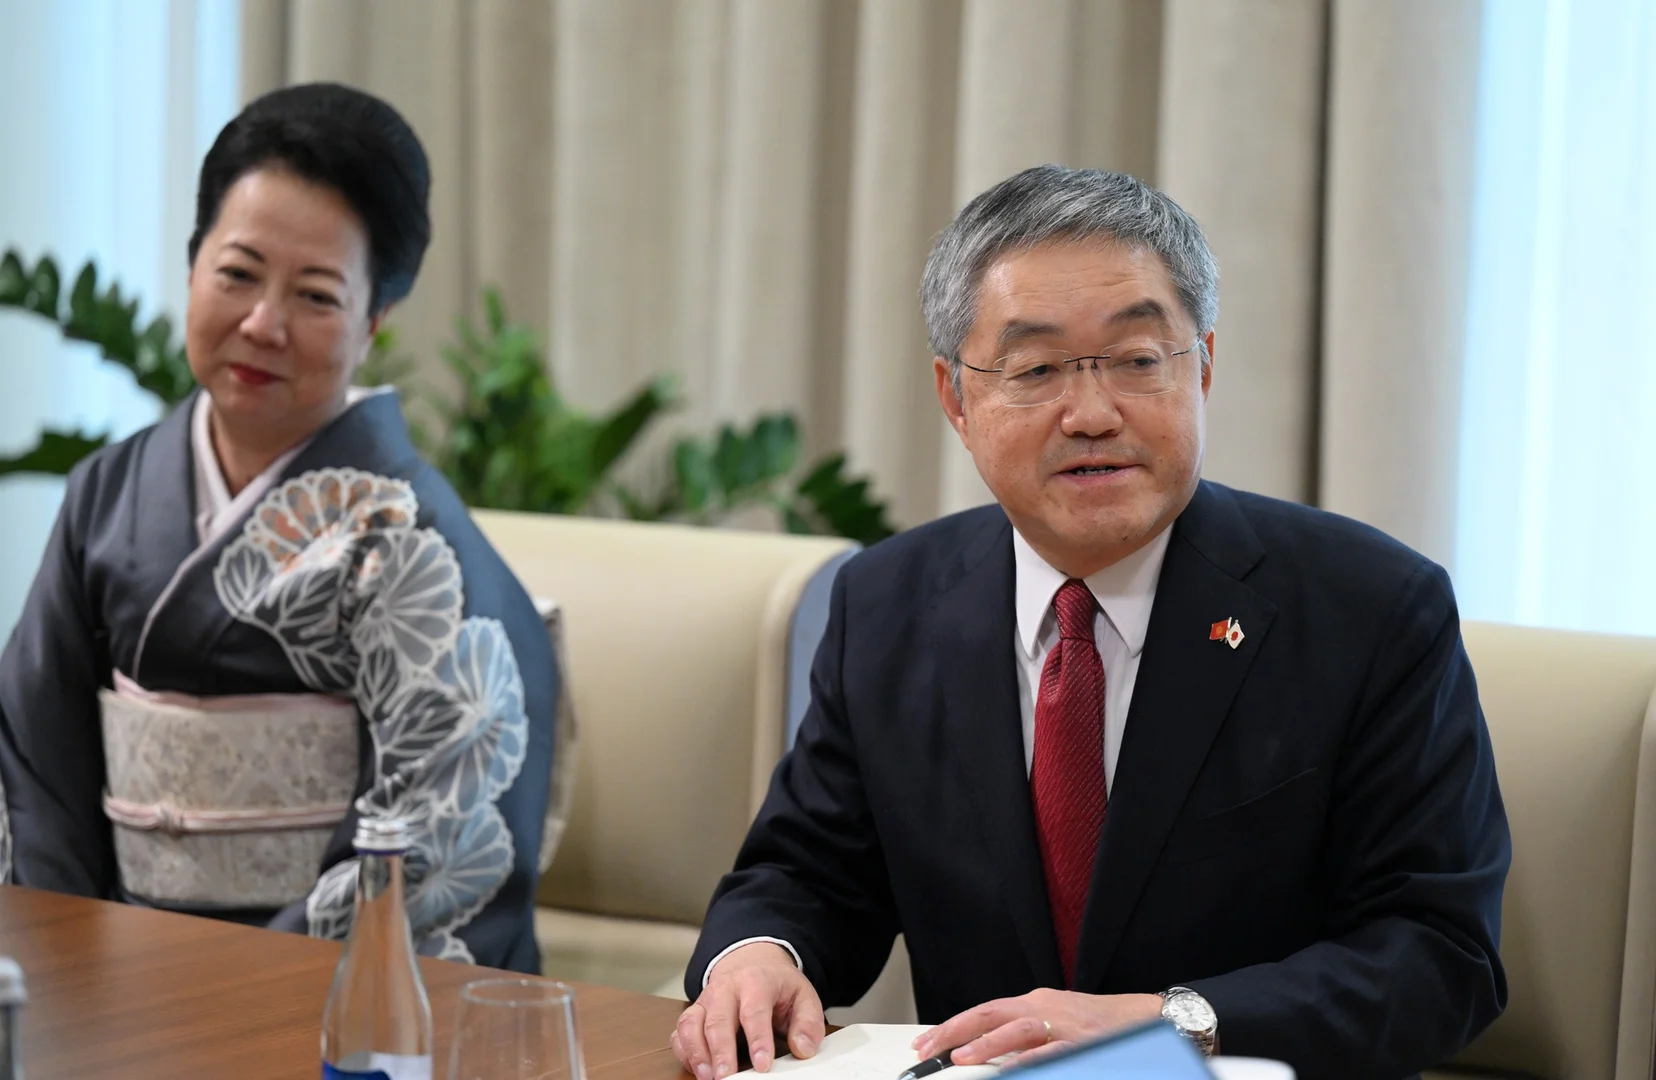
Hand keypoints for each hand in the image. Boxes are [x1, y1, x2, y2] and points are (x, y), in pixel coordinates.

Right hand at [673, 943, 825, 1078]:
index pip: (755, 1011)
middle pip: (718, 1019)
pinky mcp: (694, 1013)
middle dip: (721, 1051)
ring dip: (698, 1053)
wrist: (752, 962)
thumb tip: (803, 1048)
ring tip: (709, 1077)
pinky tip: (697, 1069)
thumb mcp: (803, 996)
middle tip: (727, 1077)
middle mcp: (726, 989)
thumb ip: (808, 1023)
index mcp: (756, 981)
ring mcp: (706, 1000)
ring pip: (692, 1024)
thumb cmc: (777, 986)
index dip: (758, 1040)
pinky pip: (680, 1032)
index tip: (763, 1065)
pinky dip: (685, 1052)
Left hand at [913, 989, 1163, 1065]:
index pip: (983, 1012)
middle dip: (954, 1031)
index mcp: (1034, 1004)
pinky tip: (1008, 1070)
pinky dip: (1027, 1060)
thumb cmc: (1102, 1025)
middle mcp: (1043, 1006)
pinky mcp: (1083, 1040)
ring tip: (959, 1057)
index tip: (927, 1044)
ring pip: (1015, 1028)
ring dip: (984, 1044)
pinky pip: (1050, 1051)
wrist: (1150, 1016)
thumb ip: (1024, 1042)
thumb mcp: (1056, 1028)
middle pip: (988, 1013)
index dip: (952, 1027)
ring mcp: (1063, 1022)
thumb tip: (992, 1059)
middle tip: (927, 1049)